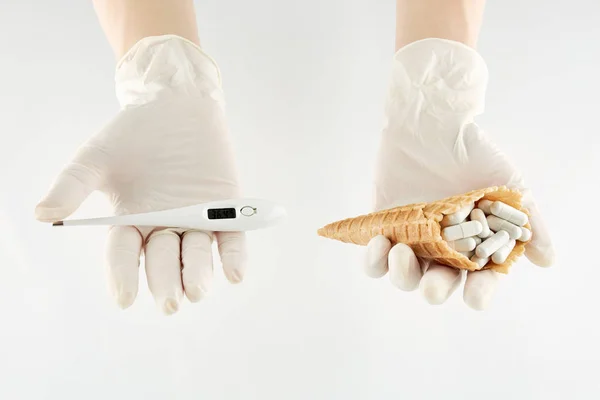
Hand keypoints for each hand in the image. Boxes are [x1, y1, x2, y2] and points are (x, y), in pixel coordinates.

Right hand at [35, 36, 245, 314]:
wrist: (174, 106)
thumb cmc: (131, 134)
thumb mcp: (95, 159)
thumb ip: (72, 186)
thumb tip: (42, 214)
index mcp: (131, 223)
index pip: (124, 256)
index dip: (123, 277)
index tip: (125, 299)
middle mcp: (164, 228)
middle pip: (163, 261)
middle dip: (166, 282)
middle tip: (169, 302)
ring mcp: (196, 220)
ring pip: (197, 254)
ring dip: (198, 274)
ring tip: (197, 291)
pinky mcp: (224, 210)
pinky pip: (231, 238)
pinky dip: (234, 256)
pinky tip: (234, 273)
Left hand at [365, 39, 554, 309]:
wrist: (432, 123)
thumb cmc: (474, 154)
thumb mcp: (509, 186)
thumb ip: (530, 223)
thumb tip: (548, 260)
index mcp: (473, 246)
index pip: (478, 281)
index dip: (479, 292)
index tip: (475, 295)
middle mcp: (442, 248)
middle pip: (437, 285)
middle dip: (436, 291)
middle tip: (433, 285)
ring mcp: (412, 239)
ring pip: (404, 277)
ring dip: (402, 275)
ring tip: (401, 252)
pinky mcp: (384, 227)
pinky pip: (374, 259)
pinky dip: (374, 261)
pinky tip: (380, 244)